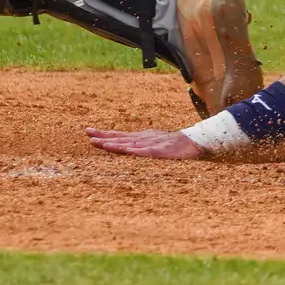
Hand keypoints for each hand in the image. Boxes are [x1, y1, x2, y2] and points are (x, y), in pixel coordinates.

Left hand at [87, 128, 205, 159]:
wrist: (196, 143)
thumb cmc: (176, 146)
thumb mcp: (155, 144)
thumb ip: (141, 146)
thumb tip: (125, 148)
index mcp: (142, 138)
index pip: (119, 136)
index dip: (104, 134)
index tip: (89, 132)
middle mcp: (144, 139)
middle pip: (121, 137)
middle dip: (103, 136)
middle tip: (87, 134)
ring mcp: (152, 144)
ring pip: (130, 144)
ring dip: (115, 144)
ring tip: (100, 143)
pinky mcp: (161, 152)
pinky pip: (146, 152)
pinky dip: (134, 151)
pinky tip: (125, 150)